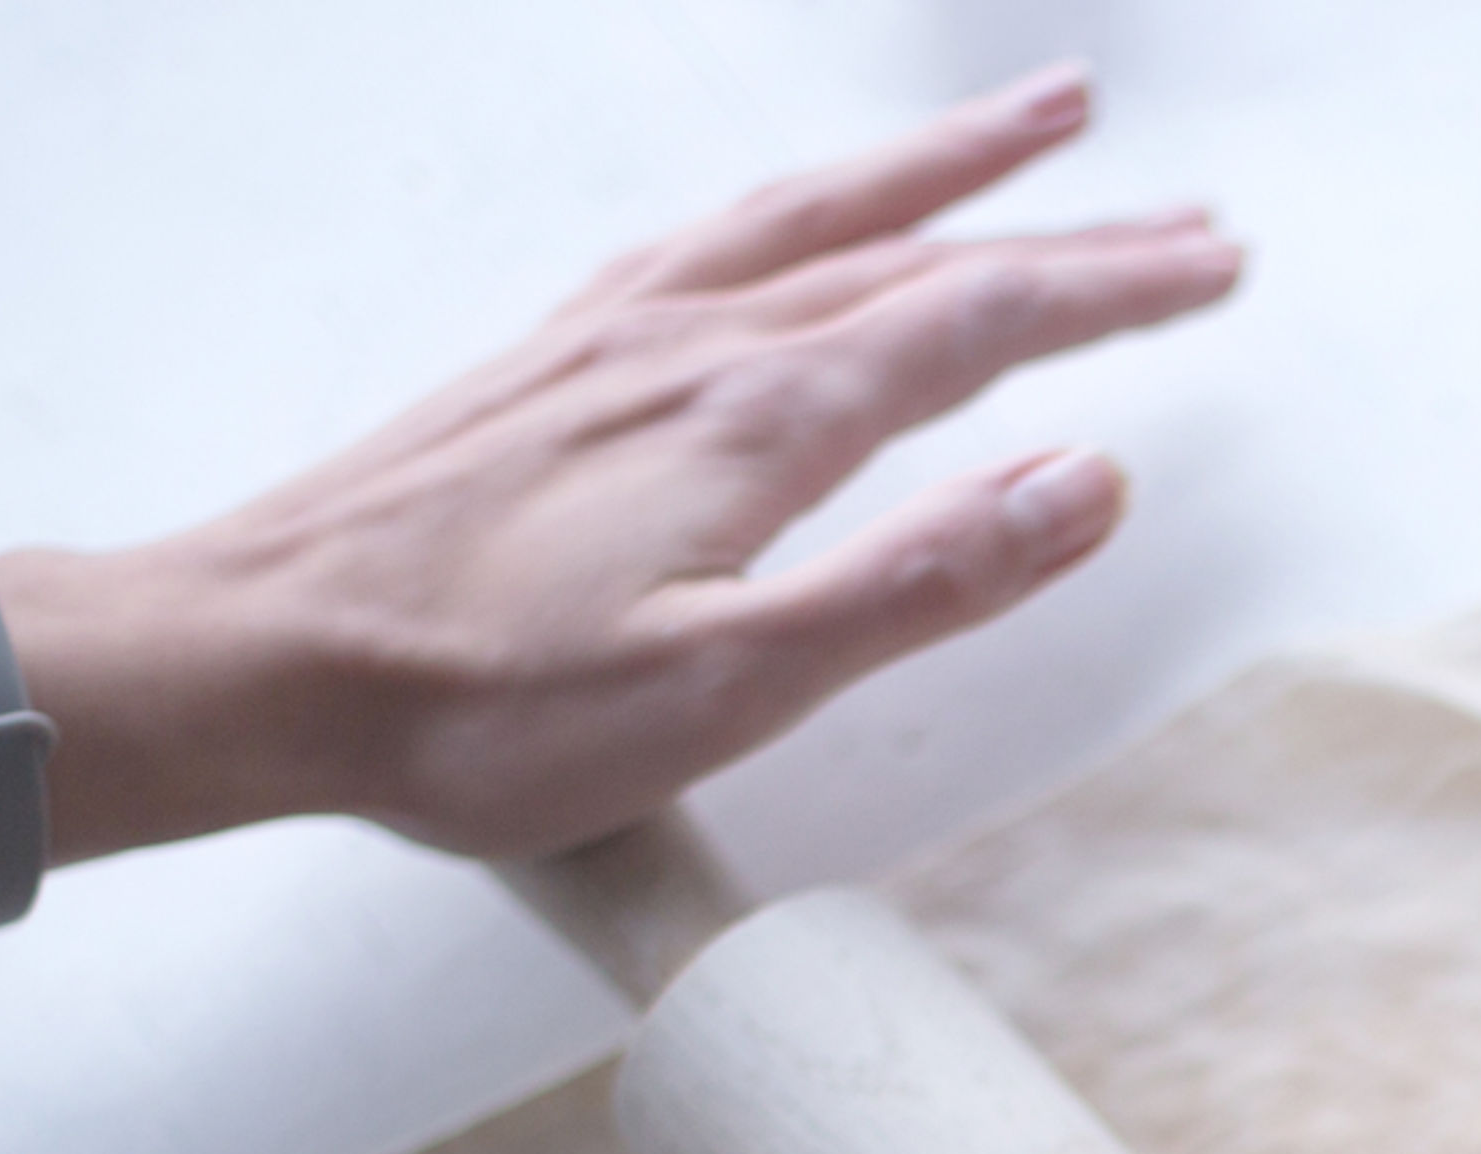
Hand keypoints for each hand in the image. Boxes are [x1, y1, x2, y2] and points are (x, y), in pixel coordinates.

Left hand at [0, 67, 1243, 866]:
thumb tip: (1089, 488)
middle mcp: (699, 345)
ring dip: (946, 169)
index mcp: (763, 422)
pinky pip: (719, 237)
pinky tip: (811, 218)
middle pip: (924, 253)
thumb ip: (920, 582)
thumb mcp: (732, 686)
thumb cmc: (481, 708)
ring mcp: (620, 337)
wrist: (261, 660)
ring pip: (821, 216)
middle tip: (1190, 218)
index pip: (983, 324)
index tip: (1218, 266)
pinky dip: (809, 204)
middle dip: (1071, 230)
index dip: (1115, 292)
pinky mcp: (556, 359)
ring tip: (1041, 119)